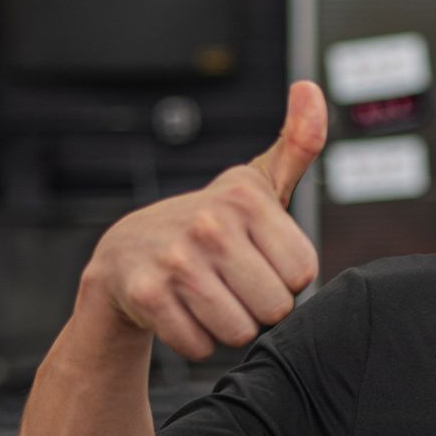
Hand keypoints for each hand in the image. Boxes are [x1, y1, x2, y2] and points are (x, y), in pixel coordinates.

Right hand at [81, 81, 327, 360]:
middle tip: (232, 284)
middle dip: (258, 307)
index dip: (284, 277)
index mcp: (245, 198)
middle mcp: (210, 224)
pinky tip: (181, 312)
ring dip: (228, 326)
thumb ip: (296, 145)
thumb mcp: (255, 184)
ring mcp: (176, 260)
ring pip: (240, 332)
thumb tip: (310, 89)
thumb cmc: (208, 224)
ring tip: (209, 297)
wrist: (125, 255)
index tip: (259, 260)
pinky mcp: (147, 296)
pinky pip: (201, 346)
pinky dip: (195, 340)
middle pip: (275, 308)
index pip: (303, 274)